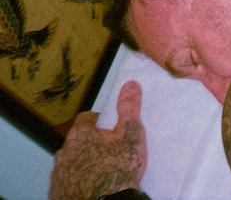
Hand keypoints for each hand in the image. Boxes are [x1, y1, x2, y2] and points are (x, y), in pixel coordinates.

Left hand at [49, 80, 146, 199]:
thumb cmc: (118, 167)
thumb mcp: (131, 134)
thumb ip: (129, 108)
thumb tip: (130, 84)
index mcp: (80, 134)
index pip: (86, 118)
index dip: (100, 121)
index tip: (112, 129)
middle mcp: (64, 151)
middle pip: (78, 141)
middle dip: (91, 143)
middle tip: (111, 151)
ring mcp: (58, 173)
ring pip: (72, 161)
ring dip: (83, 162)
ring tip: (103, 171)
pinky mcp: (57, 192)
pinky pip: (68, 180)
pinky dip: (78, 180)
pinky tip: (92, 185)